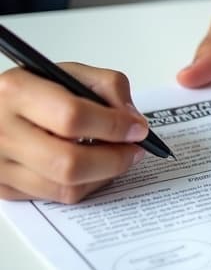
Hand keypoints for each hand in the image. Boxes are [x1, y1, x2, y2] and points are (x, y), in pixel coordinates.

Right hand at [0, 63, 147, 202]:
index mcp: (16, 92)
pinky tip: (94, 168)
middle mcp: (2, 131)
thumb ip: (108, 86)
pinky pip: (57, 198)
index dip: (113, 126)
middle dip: (114, 159)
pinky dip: (86, 185)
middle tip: (134, 150)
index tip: (137, 128)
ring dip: (105, 176)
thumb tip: (132, 120)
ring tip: (118, 158)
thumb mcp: (69, 72)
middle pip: (69, 162)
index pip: (72, 117)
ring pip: (66, 187)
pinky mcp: (4, 188)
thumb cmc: (34, 89)